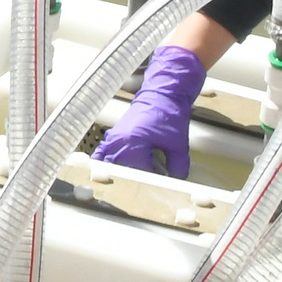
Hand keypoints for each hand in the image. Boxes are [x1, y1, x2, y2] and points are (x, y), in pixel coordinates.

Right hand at [98, 43, 214, 178]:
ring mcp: (114, 137)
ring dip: (118, 172)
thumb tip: (174, 180)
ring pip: (108, 163)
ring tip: (128, 181)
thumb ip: (177, 166)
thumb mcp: (178, 144)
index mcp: (134, 142)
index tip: (157, 188)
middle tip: (144, 187)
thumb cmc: (169, 112)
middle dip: (133, 180)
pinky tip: (106, 169)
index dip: (148, 183)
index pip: (137, 172)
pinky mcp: (114, 134)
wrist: (164, 92)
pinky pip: (103, 152)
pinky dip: (104, 160)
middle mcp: (119, 140)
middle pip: (120, 170)